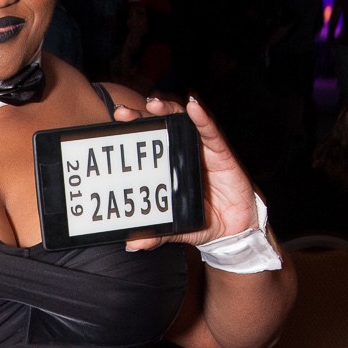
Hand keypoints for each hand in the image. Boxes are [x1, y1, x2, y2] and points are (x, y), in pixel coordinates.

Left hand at [115, 95, 258, 251]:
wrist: (234, 228)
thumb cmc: (202, 220)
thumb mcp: (176, 229)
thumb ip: (156, 234)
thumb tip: (133, 244)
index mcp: (165, 167)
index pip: (144, 145)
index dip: (130, 133)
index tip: (112, 125)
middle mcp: (179, 153)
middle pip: (158, 127)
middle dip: (140, 116)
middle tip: (122, 113)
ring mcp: (199, 150)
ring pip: (181, 122)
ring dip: (168, 109)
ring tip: (154, 103)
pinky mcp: (221, 152)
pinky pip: (210, 132)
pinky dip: (202, 118)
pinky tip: (194, 107)